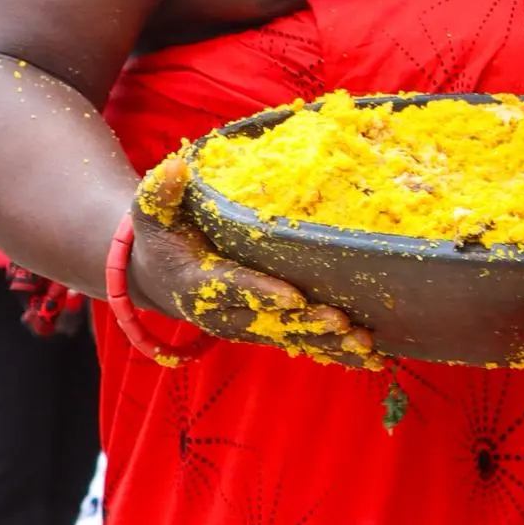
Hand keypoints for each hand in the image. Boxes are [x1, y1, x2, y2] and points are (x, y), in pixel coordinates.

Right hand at [128, 154, 378, 368]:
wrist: (159, 277)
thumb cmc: (162, 237)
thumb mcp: (152, 214)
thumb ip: (161, 194)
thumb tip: (175, 166)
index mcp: (200, 285)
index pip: (233, 289)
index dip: (262, 294)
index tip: (292, 297)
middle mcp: (226, 314)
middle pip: (270, 321)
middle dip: (306, 323)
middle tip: (341, 322)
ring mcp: (248, 326)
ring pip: (292, 338)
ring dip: (329, 344)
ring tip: (366, 347)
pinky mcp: (266, 329)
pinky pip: (301, 343)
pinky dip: (334, 352)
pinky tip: (371, 358)